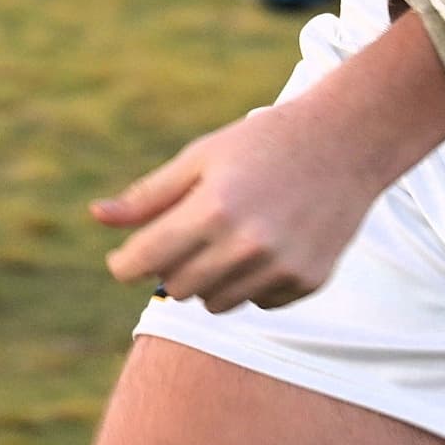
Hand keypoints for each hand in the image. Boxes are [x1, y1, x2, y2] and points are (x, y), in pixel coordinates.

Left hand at [94, 98, 395, 313]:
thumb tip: (97, 217)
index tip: (123, 260)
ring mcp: (280, 267)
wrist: (346, 142)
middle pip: (177, 287)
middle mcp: (247, 245)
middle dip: (171, 265)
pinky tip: (269, 243)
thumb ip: (150, 195)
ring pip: (215, 302)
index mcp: (214, 208)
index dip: (125, 263)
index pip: (146, 260)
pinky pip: (257, 302)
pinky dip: (251, 282)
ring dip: (210, 277)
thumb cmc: (264, 142)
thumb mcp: (202, 157)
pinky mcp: (306, 281)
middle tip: (191, 232)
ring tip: (232, 235)